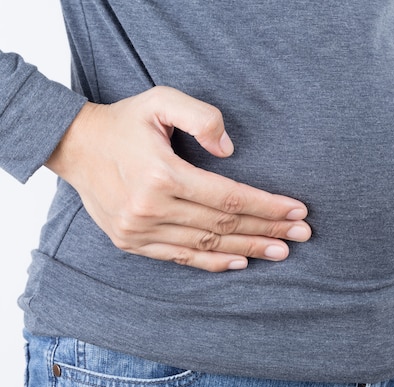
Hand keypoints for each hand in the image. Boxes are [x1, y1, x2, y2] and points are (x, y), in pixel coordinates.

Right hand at [46, 86, 310, 271]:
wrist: (74, 146)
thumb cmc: (124, 122)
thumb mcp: (161, 100)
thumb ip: (200, 117)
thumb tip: (230, 151)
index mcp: (162, 174)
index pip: (230, 197)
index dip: (268, 206)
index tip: (298, 211)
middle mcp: (151, 208)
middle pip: (224, 224)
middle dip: (268, 229)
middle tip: (302, 234)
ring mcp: (139, 230)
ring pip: (207, 244)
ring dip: (248, 248)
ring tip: (282, 251)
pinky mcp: (132, 242)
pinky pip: (181, 257)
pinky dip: (213, 261)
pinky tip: (240, 262)